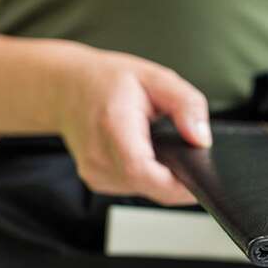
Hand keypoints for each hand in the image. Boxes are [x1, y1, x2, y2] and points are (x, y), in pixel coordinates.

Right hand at [55, 46, 210, 204]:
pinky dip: (148, 176)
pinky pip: (134, 187)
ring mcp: (95, 172)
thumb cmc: (107, 79)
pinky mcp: (97, 181)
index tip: (199, 178)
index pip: (143, 171)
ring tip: (160, 145)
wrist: (66, 86)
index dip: (176, 184)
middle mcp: (98, 156)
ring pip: (145, 190)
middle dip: (178, 178)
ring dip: (163, 177)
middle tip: (189, 154)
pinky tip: (145, 152)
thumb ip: (187, 105)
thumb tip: (202, 138)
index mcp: (113, 126)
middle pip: (150, 186)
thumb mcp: (157, 78)